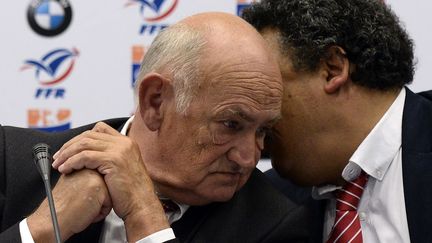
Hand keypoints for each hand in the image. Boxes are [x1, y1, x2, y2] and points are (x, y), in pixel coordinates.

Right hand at [27, 169, 110, 241]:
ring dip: (97, 205)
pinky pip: (109, 204)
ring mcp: (95, 178)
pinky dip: (99, 213)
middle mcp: (89, 170)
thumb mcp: (71, 185)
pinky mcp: (100, 189)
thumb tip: (97, 183)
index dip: (89, 194)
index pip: (98, 182)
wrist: (51, 220)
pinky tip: (85, 212)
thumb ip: (83, 179)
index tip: (79, 199)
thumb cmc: (59, 207)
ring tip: (81, 207)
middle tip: (79, 203)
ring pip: (108, 195)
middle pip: (105, 187)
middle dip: (95, 199)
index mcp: (81, 168)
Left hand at [52, 122, 168, 240]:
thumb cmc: (130, 193)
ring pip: (84, 144)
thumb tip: (90, 156)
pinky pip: (85, 156)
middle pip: (89, 135)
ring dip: (67, 154)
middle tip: (58, 157)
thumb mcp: (123, 168)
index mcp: (127, 142)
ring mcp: (119, 150)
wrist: (141, 204)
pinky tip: (66, 170)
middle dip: (70, 145)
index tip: (70, 149)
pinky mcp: (113, 160)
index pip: (99, 129)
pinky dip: (71, 162)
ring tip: (58, 165)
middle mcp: (124, 143)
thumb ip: (111, 157)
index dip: (81, 138)